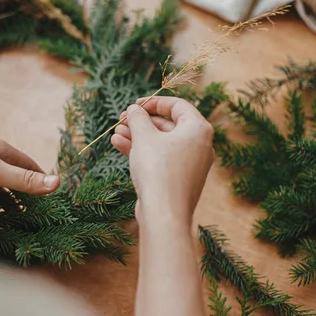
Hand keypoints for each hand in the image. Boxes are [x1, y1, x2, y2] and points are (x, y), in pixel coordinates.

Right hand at [111, 97, 213, 223]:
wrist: (164, 213)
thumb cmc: (158, 170)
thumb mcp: (145, 137)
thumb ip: (138, 118)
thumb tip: (134, 110)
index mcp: (199, 129)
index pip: (177, 105)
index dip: (154, 102)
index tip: (135, 104)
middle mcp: (199, 145)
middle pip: (168, 124)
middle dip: (142, 121)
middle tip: (122, 119)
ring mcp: (190, 164)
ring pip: (162, 143)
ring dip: (138, 135)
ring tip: (116, 132)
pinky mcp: (179, 179)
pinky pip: (161, 158)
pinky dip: (142, 151)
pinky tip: (119, 145)